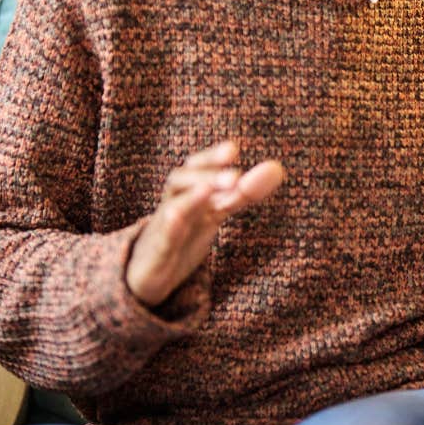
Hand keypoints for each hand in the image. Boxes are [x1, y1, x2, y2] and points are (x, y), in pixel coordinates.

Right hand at [126, 141, 285, 305]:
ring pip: (172, 208)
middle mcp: (173, 206)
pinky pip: (161, 240)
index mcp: (188, 194)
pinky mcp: (155, 256)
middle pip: (180, 180)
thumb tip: (277, 168)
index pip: (197, 168)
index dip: (212, 158)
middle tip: (234, 175)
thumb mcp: (215, 213)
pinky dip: (170, 228)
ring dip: (191, 197)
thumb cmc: (183, 236)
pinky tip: (179, 219)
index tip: (232, 149)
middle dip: (205, 174)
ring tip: (209, 189)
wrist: (146, 275)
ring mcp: (161, 230)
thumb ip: (243, 193)